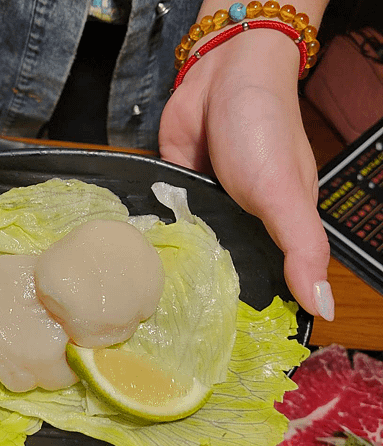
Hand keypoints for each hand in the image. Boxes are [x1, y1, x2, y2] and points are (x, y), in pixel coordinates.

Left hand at [159, 29, 332, 320]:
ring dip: (171, 280)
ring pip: (186, 259)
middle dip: (200, 306)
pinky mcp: (173, 201)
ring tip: (147, 317)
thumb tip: (323, 307)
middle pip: (220, 280)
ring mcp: (202, 218)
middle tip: (175, 345)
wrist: (220, 78)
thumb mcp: (286, 194)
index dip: (250, 320)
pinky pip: (161, 232)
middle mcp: (237, 232)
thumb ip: (302, 248)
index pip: (266, 290)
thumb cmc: (263, 131)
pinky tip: (134, 274)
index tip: (226, 356)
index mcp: (273, 235)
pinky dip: (152, 247)